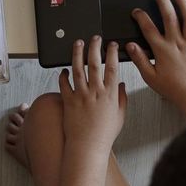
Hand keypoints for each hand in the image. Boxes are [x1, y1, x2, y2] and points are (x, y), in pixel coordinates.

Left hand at [59, 36, 127, 155]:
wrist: (87, 147)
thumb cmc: (104, 134)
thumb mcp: (120, 116)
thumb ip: (121, 98)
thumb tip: (120, 85)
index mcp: (109, 95)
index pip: (112, 68)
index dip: (112, 53)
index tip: (112, 44)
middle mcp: (94, 92)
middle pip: (94, 63)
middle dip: (94, 47)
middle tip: (94, 38)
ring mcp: (80, 96)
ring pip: (77, 69)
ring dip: (77, 54)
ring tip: (77, 44)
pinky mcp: (68, 101)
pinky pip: (64, 84)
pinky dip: (63, 75)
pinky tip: (64, 69)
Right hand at [125, 0, 185, 121]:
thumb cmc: (174, 88)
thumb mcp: (150, 76)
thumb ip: (139, 59)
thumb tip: (131, 47)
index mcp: (163, 50)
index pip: (149, 28)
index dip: (141, 17)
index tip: (137, 11)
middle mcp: (178, 43)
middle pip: (169, 17)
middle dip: (162, 1)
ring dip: (184, 4)